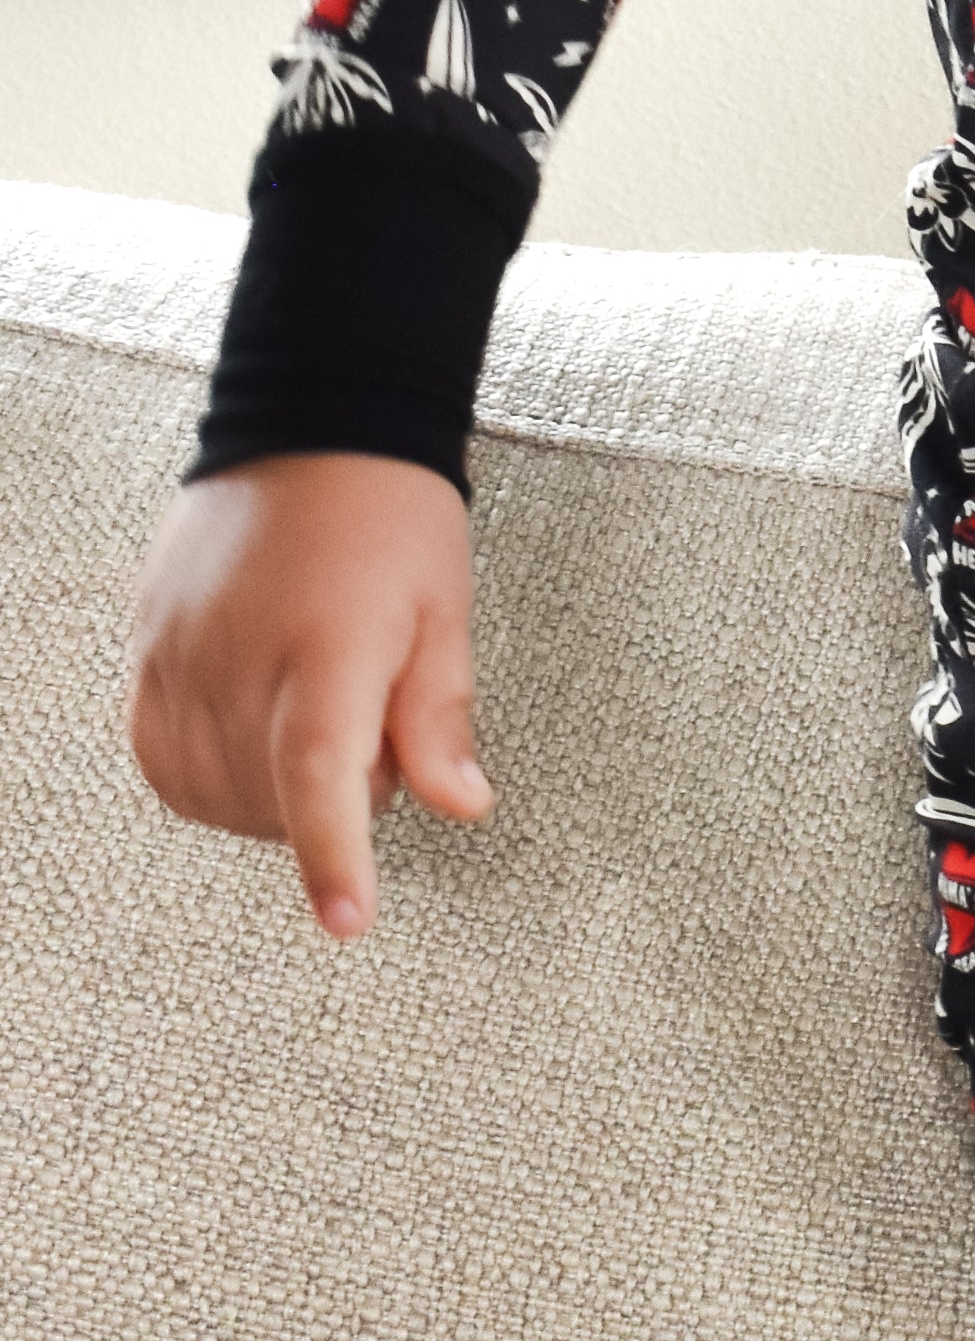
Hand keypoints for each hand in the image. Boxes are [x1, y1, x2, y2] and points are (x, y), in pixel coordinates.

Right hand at [125, 454, 489, 940]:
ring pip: (207, 789)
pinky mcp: (146, 643)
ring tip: (312, 724)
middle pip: (268, 797)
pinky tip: (247, 744)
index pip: (318, 774)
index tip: (348, 919)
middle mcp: (239, 650)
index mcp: (328, 642)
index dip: (332, 854)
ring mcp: (180, 647)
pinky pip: (156, 753)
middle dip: (333, 801)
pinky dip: (203, 776)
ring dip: (265, 798)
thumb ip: (441, 717)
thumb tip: (462, 806)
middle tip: (375, 734)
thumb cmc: (391, 512)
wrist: (312, 422)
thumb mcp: (444, 609)